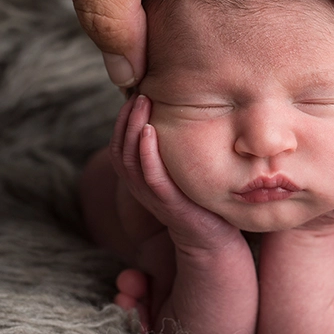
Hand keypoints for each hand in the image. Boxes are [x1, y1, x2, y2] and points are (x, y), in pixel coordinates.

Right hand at [110, 94, 243, 252]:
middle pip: (119, 149)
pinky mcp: (169, 203)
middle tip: (138, 92)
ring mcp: (153, 196)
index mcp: (142, 180)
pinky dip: (146, 153)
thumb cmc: (202, 203)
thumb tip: (187, 114)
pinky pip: (150, 176)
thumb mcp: (183, 173)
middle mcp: (142, 187)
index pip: (120, 146)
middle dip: (125, 118)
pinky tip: (149, 131)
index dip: (122, 120)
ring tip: (142, 102)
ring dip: (132, 128)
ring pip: (129, 159)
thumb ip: (175, 151)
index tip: (135, 94)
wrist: (214, 241)